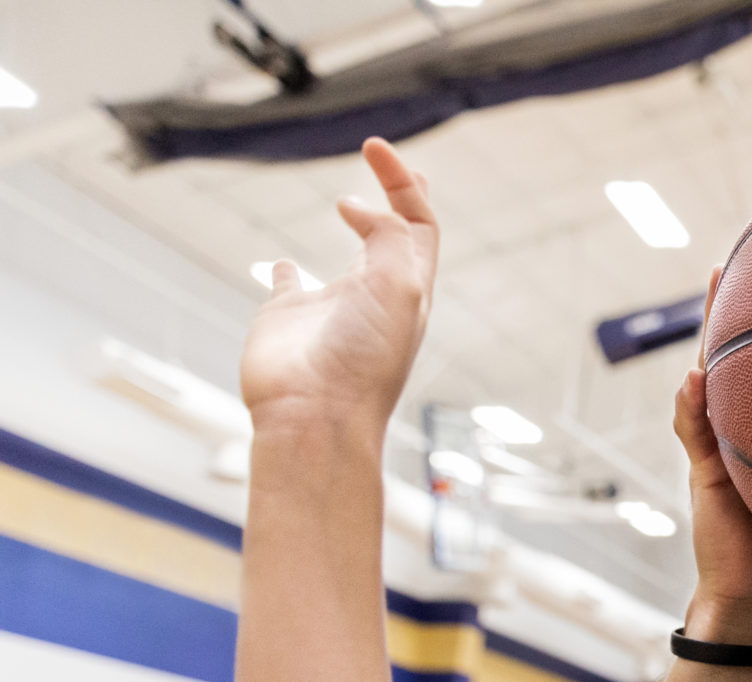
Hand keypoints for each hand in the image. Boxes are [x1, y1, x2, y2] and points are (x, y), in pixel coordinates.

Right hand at [239, 138, 438, 434]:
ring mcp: (330, 307)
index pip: (418, 225)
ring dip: (353, 233)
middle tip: (386, 161)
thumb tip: (368, 211)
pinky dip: (285, 270)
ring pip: (348, 261)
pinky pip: (289, 287)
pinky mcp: (286, 319)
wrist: (314, 414)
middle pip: (396, 237)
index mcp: (408, 290)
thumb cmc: (362, 359)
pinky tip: (285, 265)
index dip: (404, 184)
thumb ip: (392, 238)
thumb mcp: (398, 288)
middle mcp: (373, 296)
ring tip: (352, 205)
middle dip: (398, 198)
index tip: (375, 149)